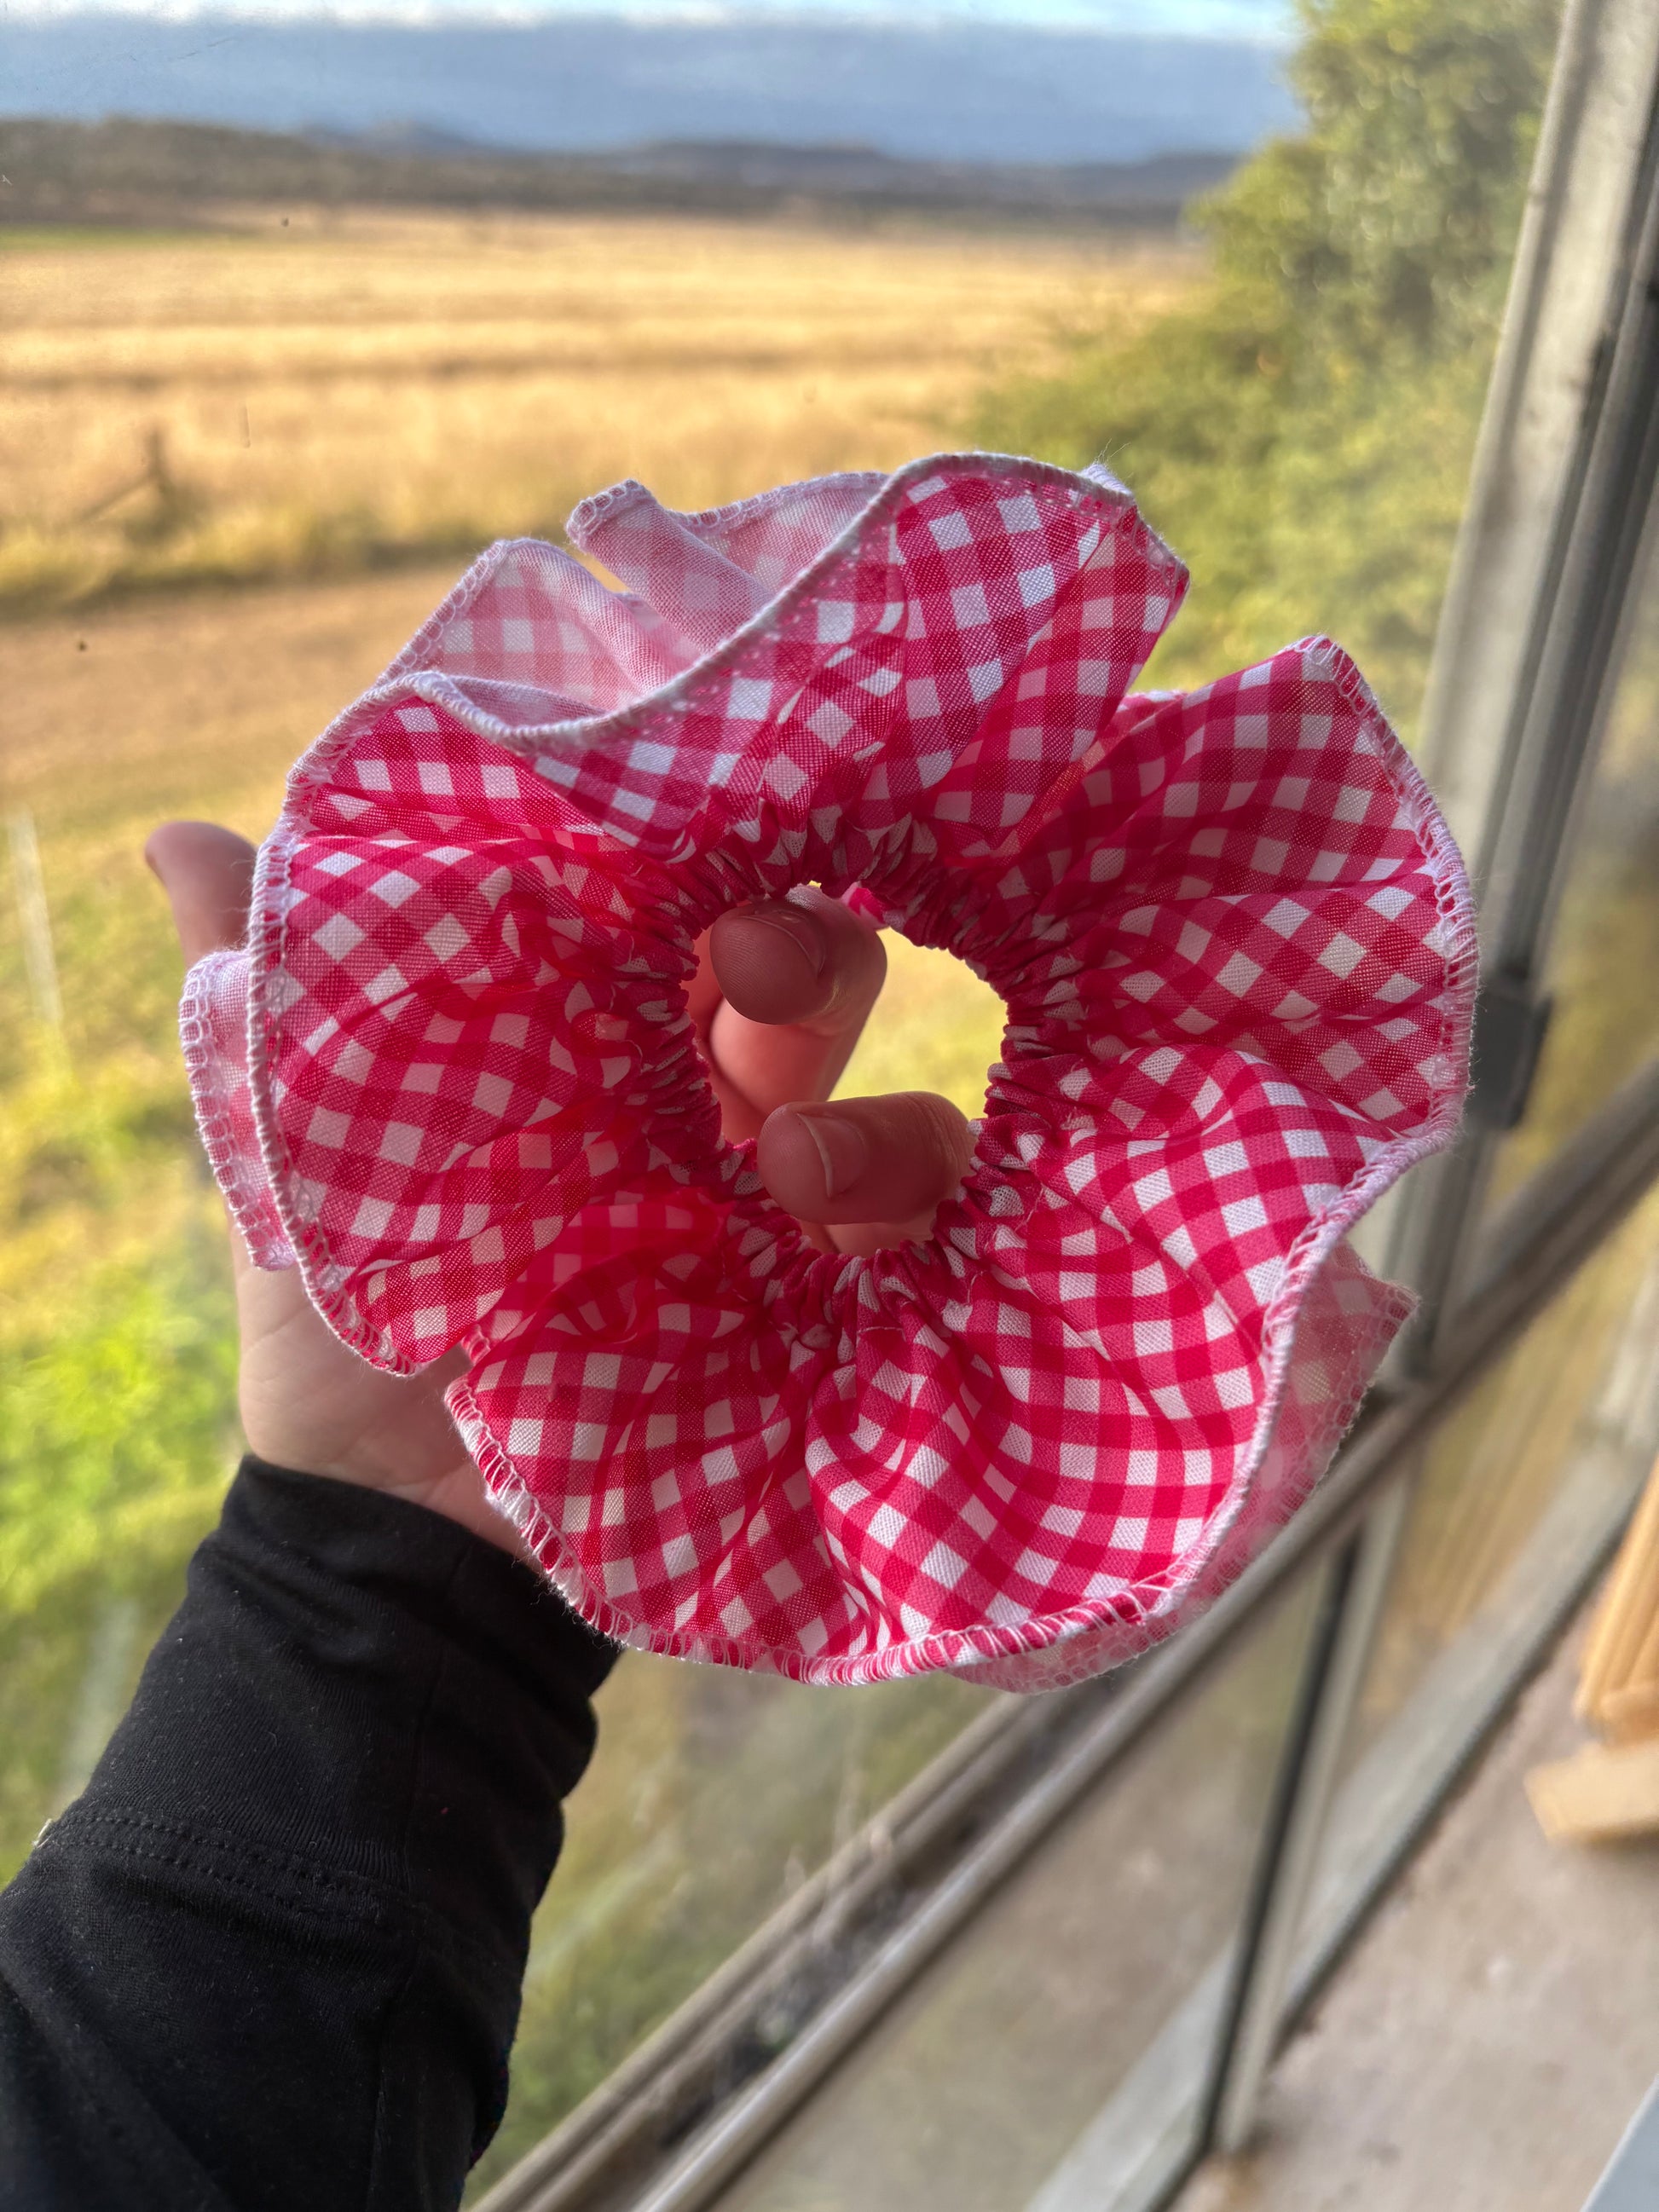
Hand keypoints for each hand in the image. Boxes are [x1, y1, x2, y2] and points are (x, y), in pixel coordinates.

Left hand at [147, 823, 973, 1548]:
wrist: (404, 1532)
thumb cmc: (356, 1327)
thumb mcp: (299, 1152)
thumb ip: (270, 995)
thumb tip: (169, 831)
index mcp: (603, 1050)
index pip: (691, 911)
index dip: (704, 860)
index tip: (683, 834)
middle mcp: (714, 1117)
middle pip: (820, 978)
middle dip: (807, 943)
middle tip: (751, 959)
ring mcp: (791, 1225)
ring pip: (905, 1113)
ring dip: (864, 1117)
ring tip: (780, 1166)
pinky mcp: (843, 1322)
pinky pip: (939, 1246)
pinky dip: (920, 1211)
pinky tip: (843, 1238)